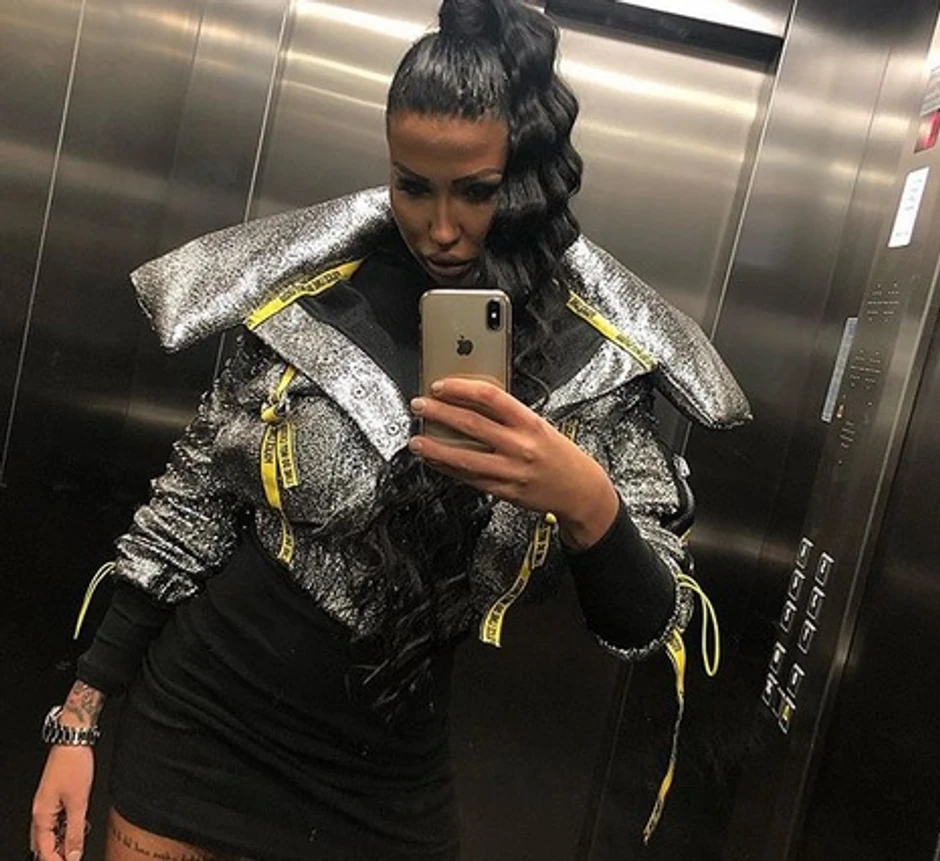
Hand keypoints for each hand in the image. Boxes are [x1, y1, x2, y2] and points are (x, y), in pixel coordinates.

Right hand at [31, 745, 93, 860]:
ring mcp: (46, 804)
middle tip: (73, 858)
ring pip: (51, 833)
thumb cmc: (74, 765)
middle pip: (44, 844)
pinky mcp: (54, 796)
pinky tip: (76, 830)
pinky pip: (56, 820)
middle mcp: (40, 812)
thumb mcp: (79, 802)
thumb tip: (74, 854)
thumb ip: (76, 830)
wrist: (73, 742)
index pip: (44, 850)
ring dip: (62, 842)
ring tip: (77, 848)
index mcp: (41, 815)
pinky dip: (64, 828)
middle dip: (57, 855)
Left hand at [409, 377, 618, 548]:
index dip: (461, 389)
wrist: (580, 490)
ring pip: (464, 457)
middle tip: (420, 405)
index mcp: (529, 423)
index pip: (490, 398)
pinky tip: (435, 461)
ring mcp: (510, 471)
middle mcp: (520, 446)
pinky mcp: (503, 491)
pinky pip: (469, 478)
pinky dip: (448, 468)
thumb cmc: (559, 454)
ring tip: (417, 440)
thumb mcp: (539, 425)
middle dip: (439, 413)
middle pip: (471, 424)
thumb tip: (471, 401)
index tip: (441, 385)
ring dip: (435, 447)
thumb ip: (508, 415)